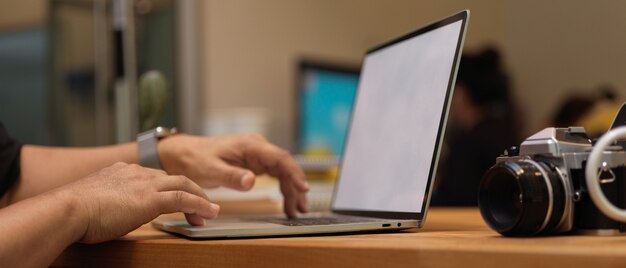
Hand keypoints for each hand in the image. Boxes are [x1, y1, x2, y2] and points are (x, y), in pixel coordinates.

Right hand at [57, 162, 219, 243]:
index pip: (153, 176)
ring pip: (183, 184)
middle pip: (171, 178)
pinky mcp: (151, 198)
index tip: (175, 198)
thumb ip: (104, 202)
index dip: (167, 187)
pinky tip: (209, 213)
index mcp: (120, 171)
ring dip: (199, 198)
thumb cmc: (71, 212)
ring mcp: (144, 184)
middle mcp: (135, 172)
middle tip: (199, 206)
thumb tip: (104, 215)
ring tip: (209, 211)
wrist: (67, 209)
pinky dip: (200, 205)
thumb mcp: (91, 201)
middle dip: (189, 191)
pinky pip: (184, 199)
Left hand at [158, 134, 308, 217]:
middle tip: (301, 208)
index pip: (280, 158)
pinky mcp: (255, 163)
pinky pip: (275, 175)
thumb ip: (232, 176)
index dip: (294, 172)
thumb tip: (252, 181)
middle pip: (285, 166)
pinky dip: (283, 188)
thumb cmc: (196, 158)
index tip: (303, 188)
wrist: (184, 154)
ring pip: (283, 172)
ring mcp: (258, 155)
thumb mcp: (211, 170)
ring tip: (297, 211)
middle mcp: (258, 148)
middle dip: (296, 186)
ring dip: (292, 190)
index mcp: (250, 146)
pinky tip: (287, 203)